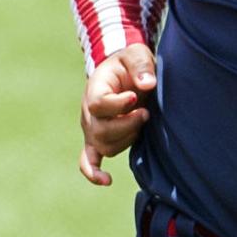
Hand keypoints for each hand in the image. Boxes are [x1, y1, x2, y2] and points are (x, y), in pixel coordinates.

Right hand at [79, 43, 156, 186]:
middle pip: (101, 130)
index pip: (99, 104)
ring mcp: (92, 129)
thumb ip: (141, 67)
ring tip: (142, 122)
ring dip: (126, 139)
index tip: (135, 97)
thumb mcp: (137, 55)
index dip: (117, 104)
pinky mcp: (97, 140)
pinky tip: (105, 181)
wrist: (123, 72)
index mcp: (95, 89)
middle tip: (146, 113)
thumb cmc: (130, 64)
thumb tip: (147, 84)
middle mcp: (89, 112)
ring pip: (105, 146)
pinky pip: (88, 160)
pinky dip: (93, 172)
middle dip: (128, 125)